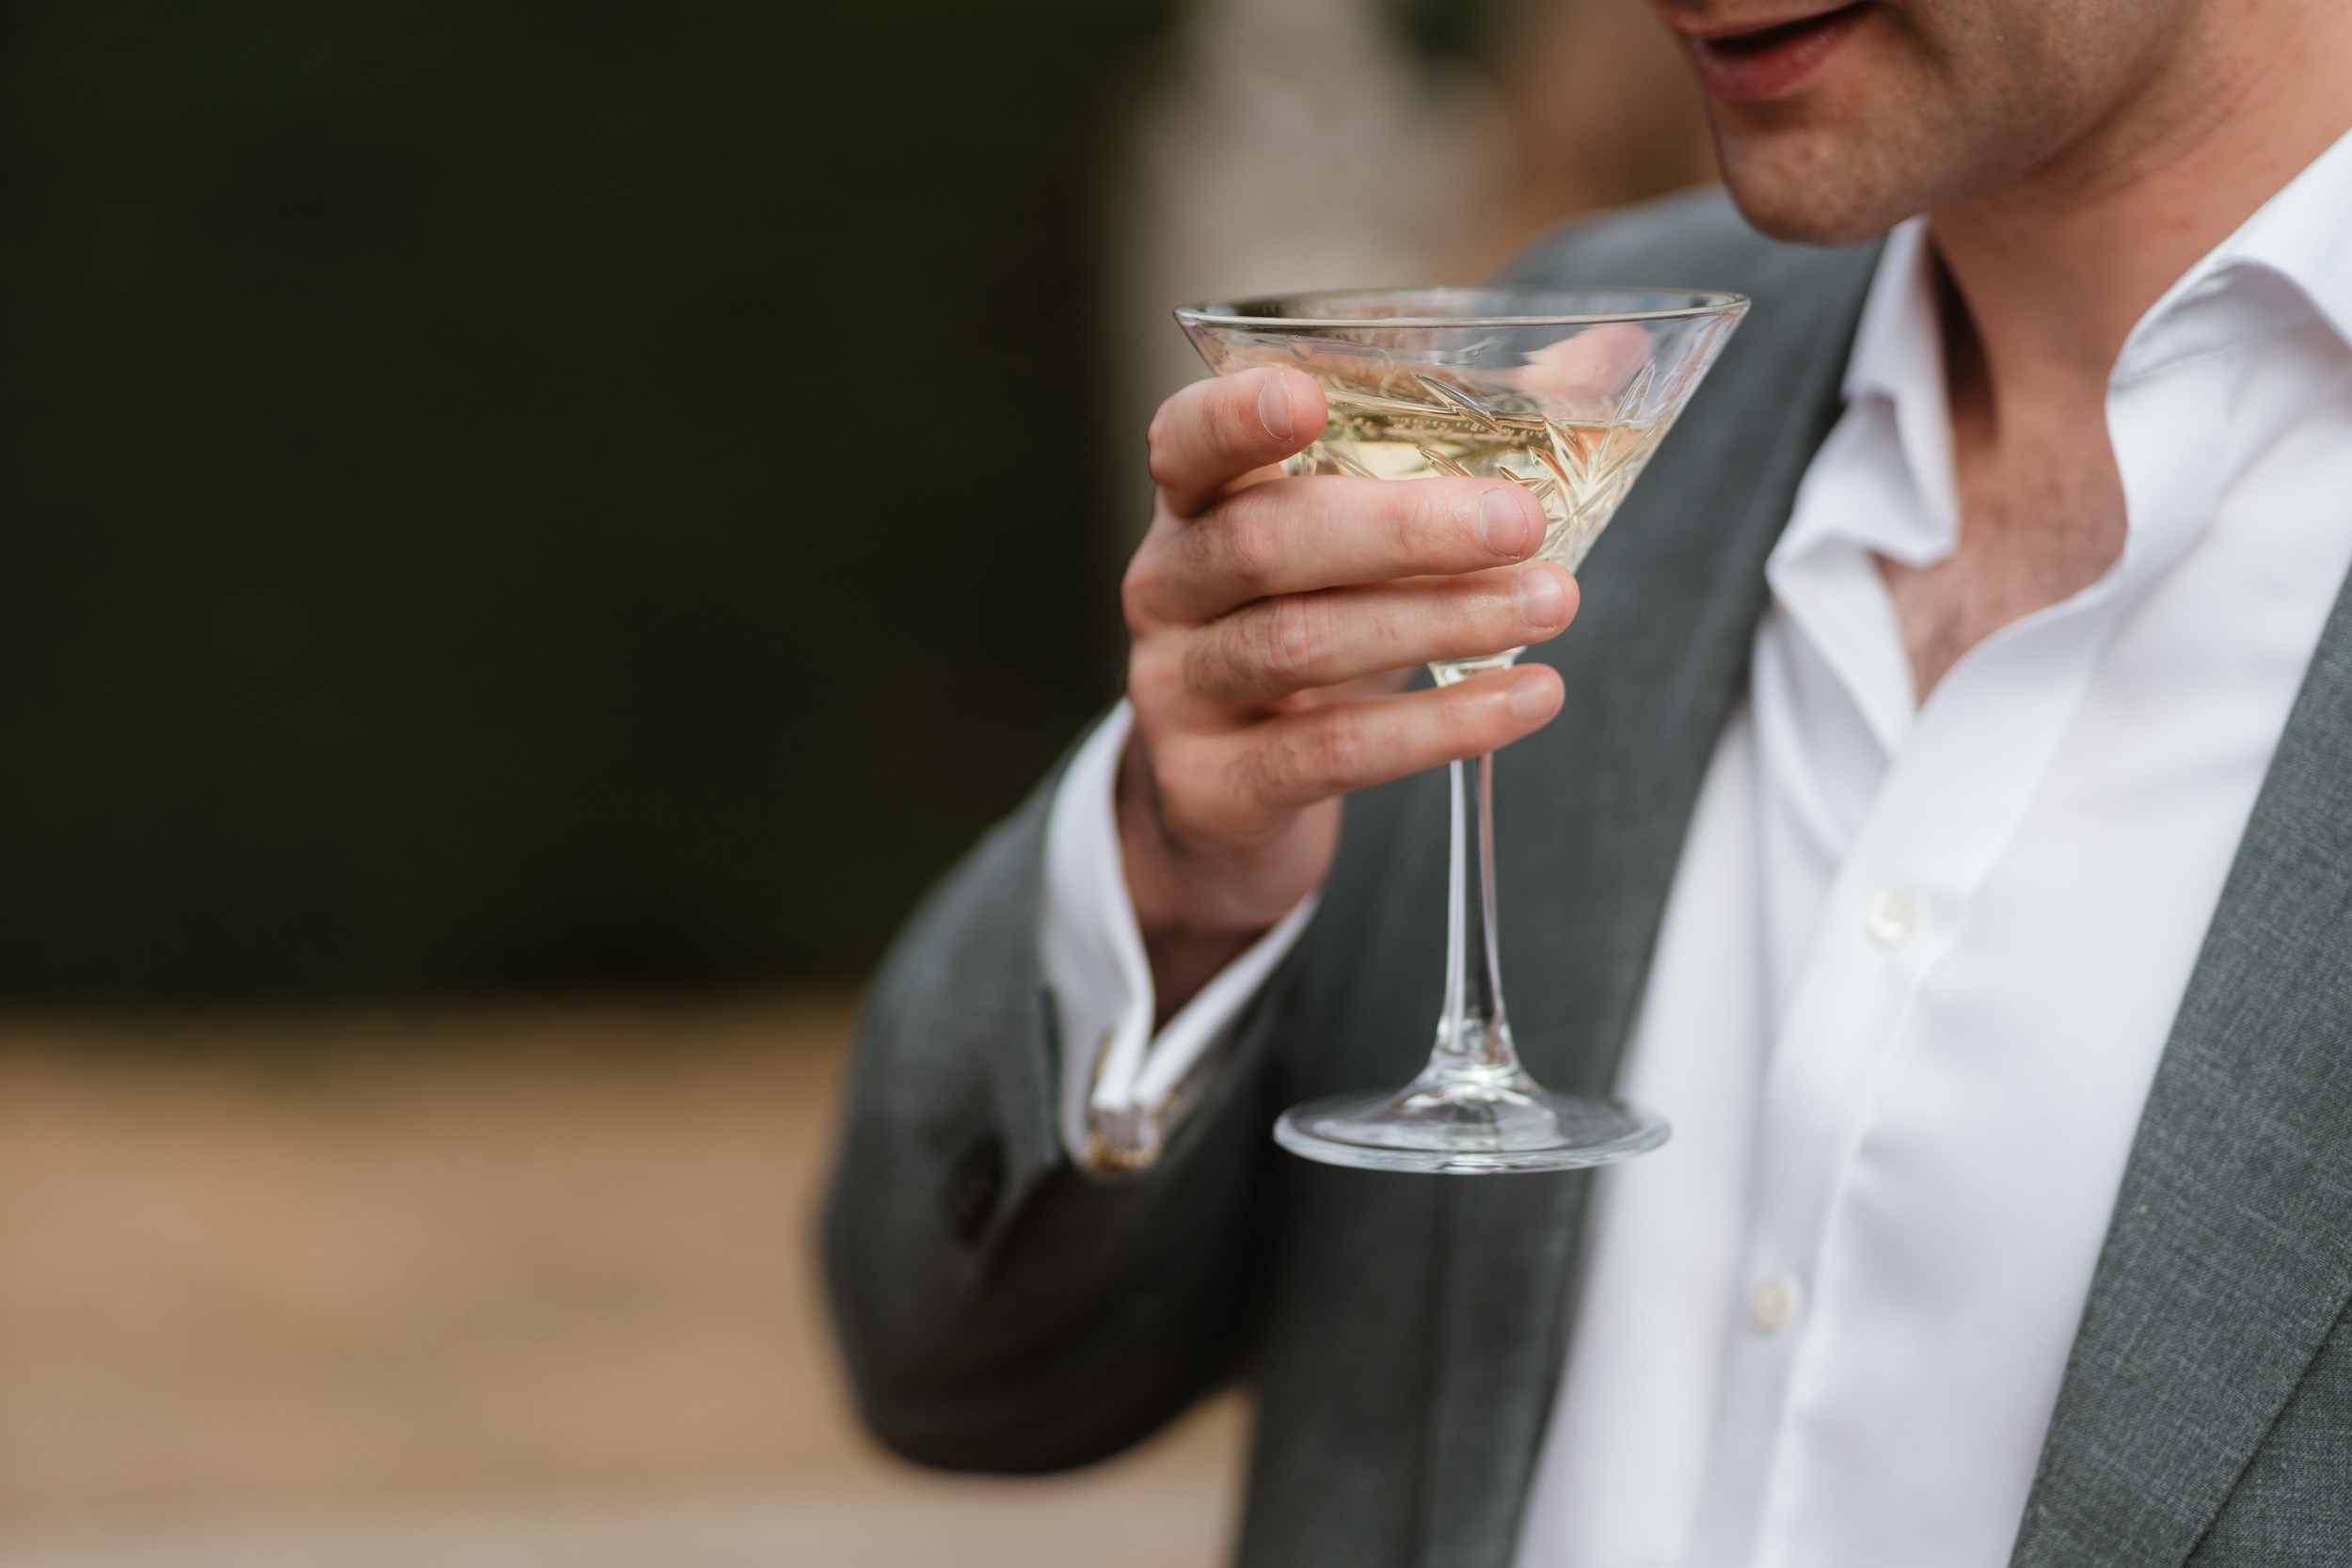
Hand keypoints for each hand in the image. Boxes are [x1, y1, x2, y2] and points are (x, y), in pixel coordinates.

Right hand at [1119, 366, 1575, 1015]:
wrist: (1223, 805)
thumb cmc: (1309, 633)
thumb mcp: (1359, 545)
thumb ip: (1465, 448)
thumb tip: (1613, 353)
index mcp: (1195, 506)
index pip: (1186, 441)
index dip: (1235, 415)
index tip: (1306, 397)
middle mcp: (1167, 590)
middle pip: (1263, 541)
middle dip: (1403, 528)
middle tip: (1524, 521)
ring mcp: (1178, 693)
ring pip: (1300, 645)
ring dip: (1440, 621)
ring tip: (1552, 603)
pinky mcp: (1215, 788)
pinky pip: (1331, 753)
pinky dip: (1439, 725)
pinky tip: (1528, 696)